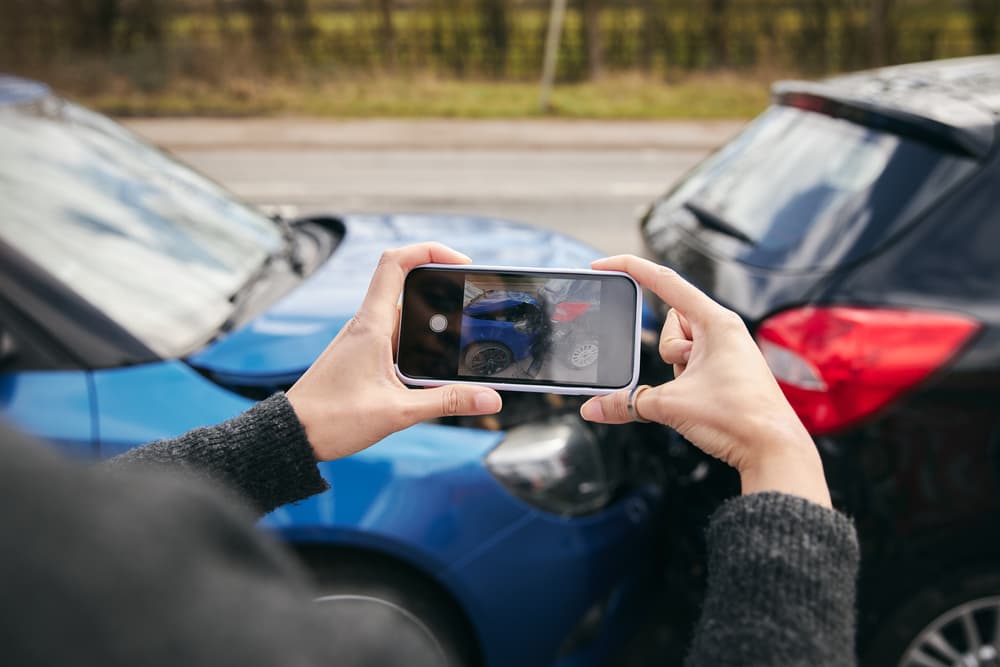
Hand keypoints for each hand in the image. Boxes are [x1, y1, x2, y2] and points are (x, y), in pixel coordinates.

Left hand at [286, 243, 501, 461]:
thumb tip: (491, 398)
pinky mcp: (362, 356)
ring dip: (433, 324)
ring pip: (405, 316)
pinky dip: (419, 343)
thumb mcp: (398, 413)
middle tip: (473, 307)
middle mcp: (366, 325)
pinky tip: (435, 367)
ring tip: (462, 342)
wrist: (291, 435)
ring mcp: (363, 339)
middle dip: (443, 293)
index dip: (430, 250)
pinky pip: (396, 338)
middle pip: (408, 287)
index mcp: (371, 325)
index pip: (396, 263)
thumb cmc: (332, 420)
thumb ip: (447, 402)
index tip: (461, 263)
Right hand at [579, 255, 830, 507]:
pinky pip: (692, 364)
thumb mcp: (670, 406)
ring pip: (680, 347)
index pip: (664, 281)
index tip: (603, 266)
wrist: (774, 449)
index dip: (630, 268)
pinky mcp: (727, 369)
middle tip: (685, 375)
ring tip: (700, 392)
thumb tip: (592, 409)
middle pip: (670, 322)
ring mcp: (726, 349)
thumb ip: (626, 403)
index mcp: (715, 321)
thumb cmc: (738, 417)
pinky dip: (686, 380)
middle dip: (667, 351)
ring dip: (678, 369)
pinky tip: (702, 400)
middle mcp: (723, 329)